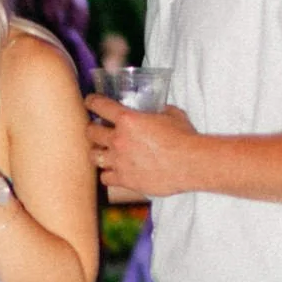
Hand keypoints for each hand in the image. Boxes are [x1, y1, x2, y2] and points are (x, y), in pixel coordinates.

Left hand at [84, 97, 200, 198]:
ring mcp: (120, 161)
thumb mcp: (172, 115)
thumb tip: (160, 110)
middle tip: (98, 130)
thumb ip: (160, 111)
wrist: (191, 163)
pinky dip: (108, 174)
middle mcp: (119, 140)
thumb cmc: (184, 138)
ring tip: (104, 152)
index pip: (100, 106)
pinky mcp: (125, 180)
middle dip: (93, 130)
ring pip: (94, 156)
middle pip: (91, 132)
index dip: (92, 102)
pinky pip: (105, 178)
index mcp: (128, 120)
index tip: (90, 102)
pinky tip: (114, 172)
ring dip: (98, 152)